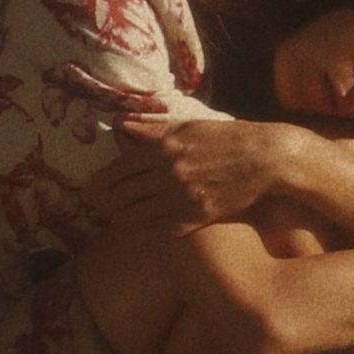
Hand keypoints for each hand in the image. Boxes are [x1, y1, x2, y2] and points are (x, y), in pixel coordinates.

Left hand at [83, 115, 296, 233]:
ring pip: (135, 217)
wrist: (263, 158)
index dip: (100, 183)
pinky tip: (142, 225)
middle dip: (103, 203)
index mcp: (163, 149)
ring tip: (115, 217)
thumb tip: (121, 124)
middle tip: (96, 206)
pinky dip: (146, 228)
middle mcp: (168, 175)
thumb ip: (152, 128)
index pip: (117, 170)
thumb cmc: (224, 138)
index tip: (90, 189)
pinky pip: (160, 229)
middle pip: (120, 196)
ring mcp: (181, 198)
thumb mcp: (188, 125)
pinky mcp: (196, 217)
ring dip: (120, 218)